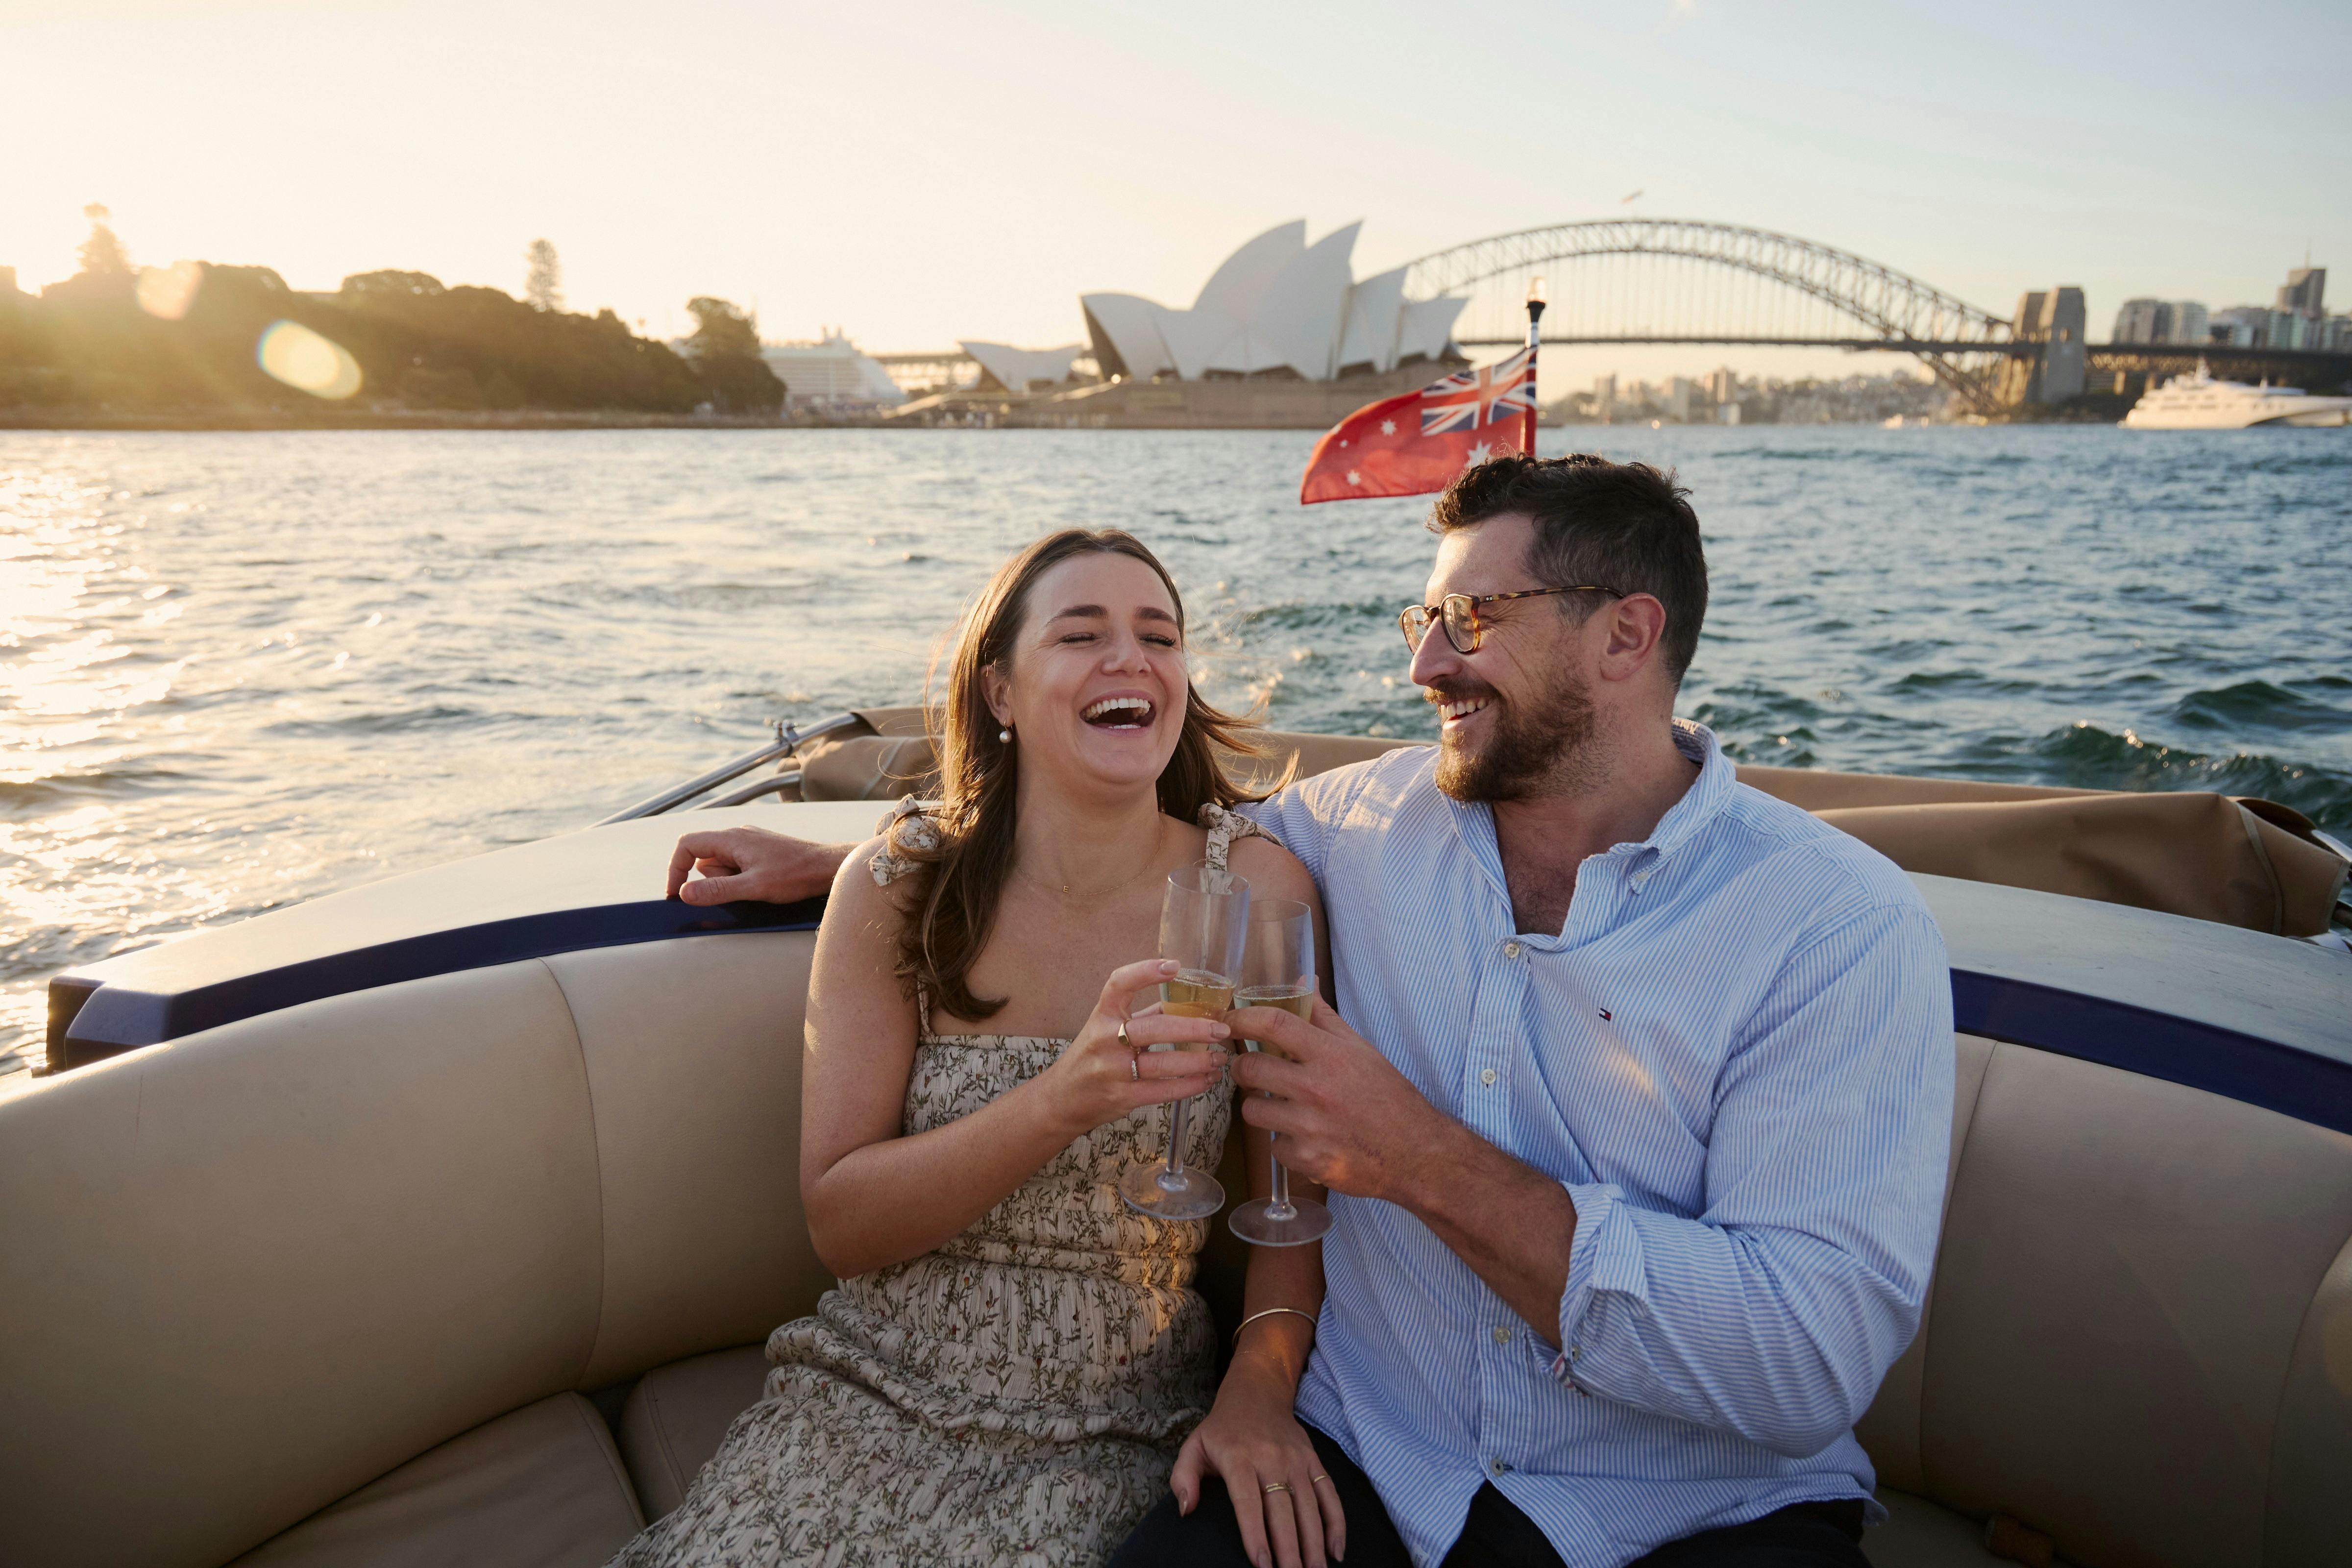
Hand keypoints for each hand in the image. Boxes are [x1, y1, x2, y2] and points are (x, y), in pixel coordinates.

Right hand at [664, 827, 847, 905]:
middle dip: (713, 881)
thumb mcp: (754, 887)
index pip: (687, 845)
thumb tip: (686, 892)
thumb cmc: (797, 874)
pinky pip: (737, 867)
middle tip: (740, 890)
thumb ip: (718, 890)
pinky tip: (764, 885)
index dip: (676, 869)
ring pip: (721, 866)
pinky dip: (742, 880)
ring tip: (758, 886)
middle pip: (704, 858)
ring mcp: (749, 844)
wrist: (828, 867)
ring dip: (730, 882)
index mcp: (731, 839)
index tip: (677, 893)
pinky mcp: (759, 853)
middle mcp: (737, 837)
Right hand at [1037, 959, 1229, 1135]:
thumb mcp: (1107, 1029)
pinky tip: (1207, 1080)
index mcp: (1102, 1016)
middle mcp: (1105, 1040)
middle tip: (1221, 1029)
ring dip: (1198, 1061)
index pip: (1119, 985)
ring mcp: (1113, 1071)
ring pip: (1163, 1064)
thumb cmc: (1091, 1058)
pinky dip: (1190, 1085)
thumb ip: (1142, 1015)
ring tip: (1219, 1058)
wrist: (1063, 1099)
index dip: (1145, 972)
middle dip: (1192, 1028)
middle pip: (1153, 1028)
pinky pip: (1163, 1091)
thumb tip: (1183, 1002)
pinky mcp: (1122, 1098)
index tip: (1174, 966)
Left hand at [1171, 1355, 1343, 1567]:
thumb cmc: (1221, 1430)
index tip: (1261, 1563)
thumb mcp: (1193, 1446)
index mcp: (1239, 1458)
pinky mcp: (1314, 1461)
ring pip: (1310, 1507)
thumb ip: (1183, 1477)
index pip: (1249, 1502)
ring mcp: (1297, 1460)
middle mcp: (1271, 1459)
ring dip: (1314, 1544)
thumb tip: (1186, 1510)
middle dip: (1289, 1549)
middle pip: (1283, 1511)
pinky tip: (1336, 1552)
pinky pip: (1329, 1494)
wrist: (1257, 1393)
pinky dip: (1336, 1523)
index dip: (1255, 1534)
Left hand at [1227, 995, 1446, 1205]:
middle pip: (1250, 1069)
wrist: (1414, 1152)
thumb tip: (1304, 981)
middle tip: (1253, 1069)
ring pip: (1252, 1111)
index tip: (1230, 1021)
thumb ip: (1324, 1017)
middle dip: (1244, 1067)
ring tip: (1282, 1106)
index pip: (1273, 1024)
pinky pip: (1273, 1146)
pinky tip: (1306, 1137)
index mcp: (1330, 1056)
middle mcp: (1316, 1089)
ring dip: (1261, 1107)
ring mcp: (1310, 1128)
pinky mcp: (1307, 1160)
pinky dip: (1284, 1142)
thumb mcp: (1360, 1050)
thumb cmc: (1387, 1096)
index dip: (1243, 1019)